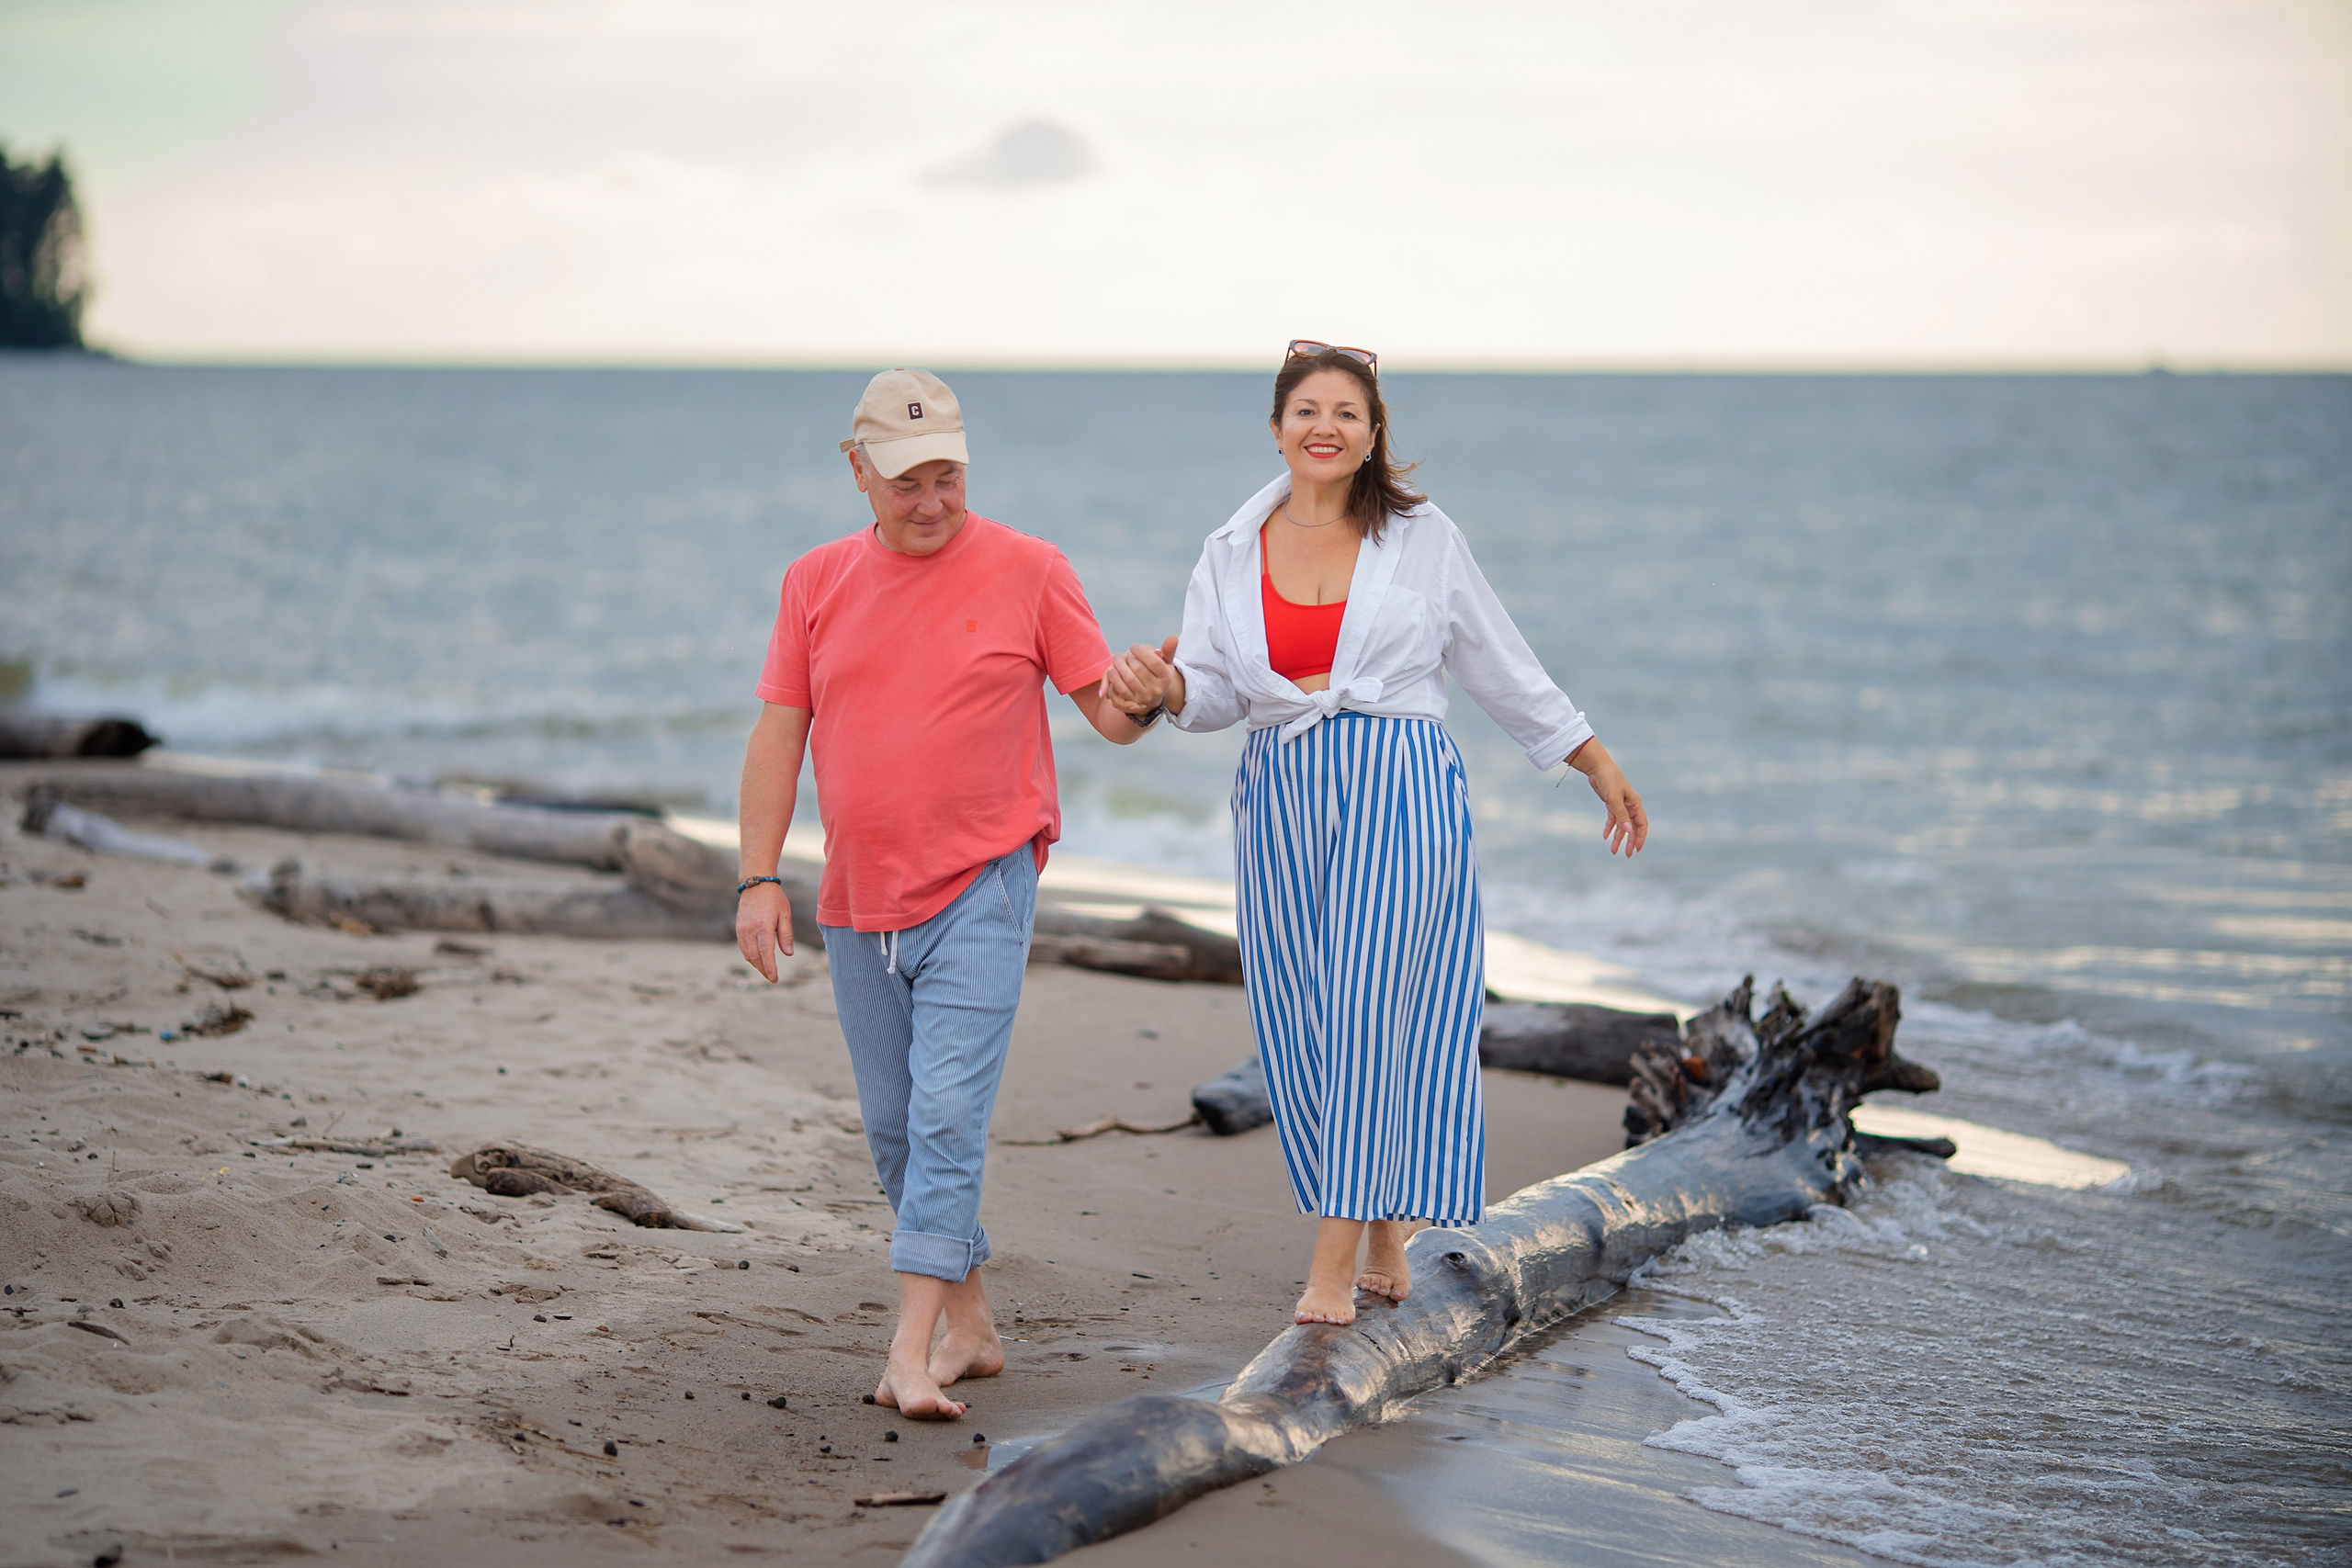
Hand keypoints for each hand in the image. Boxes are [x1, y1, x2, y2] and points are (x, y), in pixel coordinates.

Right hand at [735, 881, 793, 981]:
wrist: (756, 884)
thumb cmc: (774, 898)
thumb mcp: (785, 914)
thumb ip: (786, 935)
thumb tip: (788, 954)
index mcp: (763, 927)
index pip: (765, 953)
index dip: (769, 968)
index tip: (774, 979)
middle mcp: (749, 930)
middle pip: (755, 957)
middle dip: (763, 970)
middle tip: (772, 978)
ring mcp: (742, 930)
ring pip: (747, 954)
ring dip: (756, 965)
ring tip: (766, 971)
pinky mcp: (738, 929)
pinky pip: (743, 948)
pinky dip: (750, 956)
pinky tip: (758, 959)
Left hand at [1101, 636, 1178, 714]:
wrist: (1153, 698)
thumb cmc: (1157, 675)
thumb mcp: (1165, 663)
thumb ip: (1168, 650)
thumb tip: (1172, 637)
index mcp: (1166, 677)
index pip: (1153, 661)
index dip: (1140, 651)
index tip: (1133, 647)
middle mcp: (1156, 689)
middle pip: (1138, 669)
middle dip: (1127, 657)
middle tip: (1123, 654)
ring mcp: (1144, 697)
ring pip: (1127, 679)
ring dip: (1118, 666)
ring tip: (1115, 660)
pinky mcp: (1131, 703)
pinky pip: (1119, 691)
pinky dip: (1113, 680)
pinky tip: (1112, 672)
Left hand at [1568, 741, 1647, 856]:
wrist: (1598, 767)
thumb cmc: (1609, 780)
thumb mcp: (1614, 799)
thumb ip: (1621, 815)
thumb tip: (1628, 831)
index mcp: (1635, 804)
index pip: (1641, 824)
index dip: (1641, 837)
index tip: (1637, 850)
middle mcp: (1630, 806)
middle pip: (1632, 827)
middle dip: (1630, 842)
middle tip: (1627, 855)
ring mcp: (1621, 805)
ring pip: (1622, 825)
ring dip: (1618, 837)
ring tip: (1613, 851)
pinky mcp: (1611, 804)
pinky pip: (1613, 819)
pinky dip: (1610, 827)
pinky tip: (1606, 836)